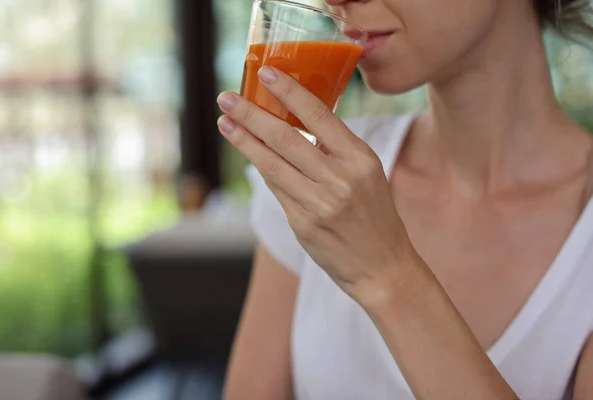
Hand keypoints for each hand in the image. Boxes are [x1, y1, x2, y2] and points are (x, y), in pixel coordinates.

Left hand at [216, 67, 417, 304]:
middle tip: (227, 98)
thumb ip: (336, 150)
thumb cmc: (375, 216)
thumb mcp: (368, 174)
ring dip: (244, 141)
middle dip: (251, 114)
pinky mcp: (302, 224)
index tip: (266, 74)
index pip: (319, 115)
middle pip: (285, 138)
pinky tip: (249, 153)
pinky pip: (276, 189)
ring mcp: (319, 203)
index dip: (289, 92)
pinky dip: (262, 168)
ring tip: (225, 123)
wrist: (382, 267)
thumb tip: (293, 125)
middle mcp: (339, 179)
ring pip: (272, 164)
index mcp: (360, 159)